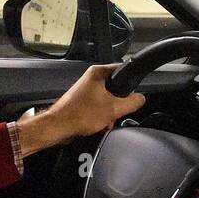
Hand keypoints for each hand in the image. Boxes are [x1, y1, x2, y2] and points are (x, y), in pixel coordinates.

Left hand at [18, 64, 144, 153]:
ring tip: (105, 120)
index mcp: (98, 72)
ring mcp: (87, 90)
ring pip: (109, 99)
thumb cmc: (81, 115)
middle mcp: (92, 78)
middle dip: (119, 104)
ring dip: (111, 112)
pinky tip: (99, 124)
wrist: (58, 127)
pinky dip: (102, 116)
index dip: (131, 83)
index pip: (124, 70)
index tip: (132, 95)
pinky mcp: (83, 101)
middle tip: (115, 112)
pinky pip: (100, 106)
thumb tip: (141, 99)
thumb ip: (133, 102)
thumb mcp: (114, 109)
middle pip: (118, 88)